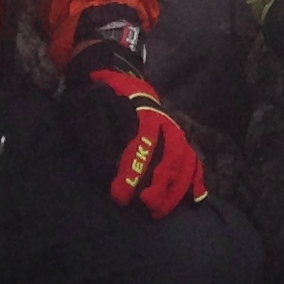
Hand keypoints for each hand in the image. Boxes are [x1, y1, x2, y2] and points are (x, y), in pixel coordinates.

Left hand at [60, 18, 205, 215]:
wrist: (110, 73)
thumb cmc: (97, 96)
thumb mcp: (87, 110)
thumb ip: (97, 138)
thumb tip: (108, 171)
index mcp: (139, 112)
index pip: (140, 146)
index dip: (131, 174)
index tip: (120, 196)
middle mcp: (162, 121)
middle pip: (169, 155)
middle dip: (159, 184)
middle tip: (146, 207)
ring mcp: (172, 129)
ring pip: (184, 159)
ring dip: (177, 187)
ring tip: (162, 210)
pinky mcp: (176, 137)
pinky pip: (192, 158)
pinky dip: (196, 179)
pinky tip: (196, 199)